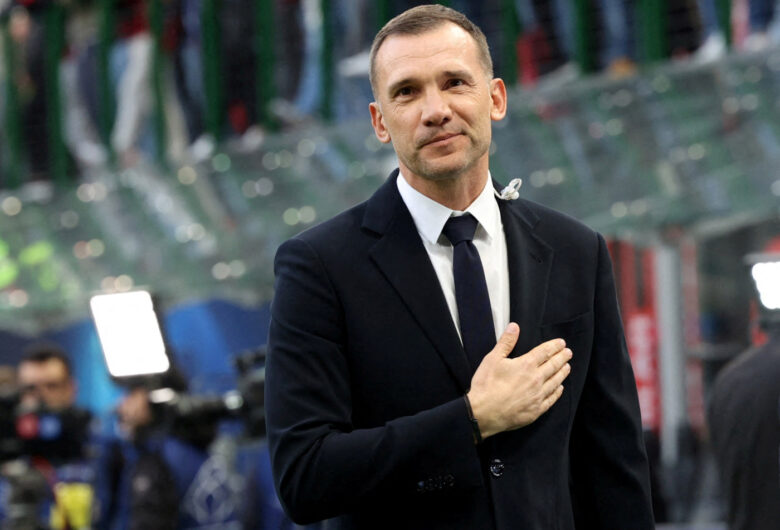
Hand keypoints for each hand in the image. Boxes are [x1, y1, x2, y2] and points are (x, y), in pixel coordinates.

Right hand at [466, 323, 571, 439]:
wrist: (484, 413)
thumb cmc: (486, 385)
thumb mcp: (493, 359)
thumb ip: (506, 342)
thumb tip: (514, 327)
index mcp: (526, 365)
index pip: (545, 352)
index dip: (554, 346)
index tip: (561, 343)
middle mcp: (536, 380)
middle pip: (553, 366)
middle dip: (562, 358)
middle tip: (568, 353)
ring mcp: (537, 396)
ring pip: (555, 382)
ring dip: (562, 373)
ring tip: (567, 367)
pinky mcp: (536, 410)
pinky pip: (551, 399)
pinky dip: (557, 392)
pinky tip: (559, 388)